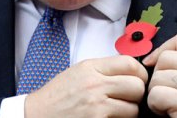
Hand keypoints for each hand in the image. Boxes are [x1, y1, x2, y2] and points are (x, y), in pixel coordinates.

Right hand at [24, 55, 147, 117]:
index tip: (138, 79)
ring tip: (117, 111)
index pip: (130, 63)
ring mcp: (96, 106)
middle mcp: (95, 84)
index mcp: (91, 68)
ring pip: (133, 108)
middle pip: (137, 86)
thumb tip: (131, 70)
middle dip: (137, 94)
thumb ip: (103, 69)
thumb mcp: (78, 72)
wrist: (36, 115)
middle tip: (129, 99)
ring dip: (129, 112)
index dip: (140, 73)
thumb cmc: (56, 97)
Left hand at [143, 33, 176, 117]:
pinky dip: (156, 106)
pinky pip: (155, 94)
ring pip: (157, 76)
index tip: (153, 63)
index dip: (162, 50)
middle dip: (159, 77)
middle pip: (166, 57)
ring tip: (172, 105)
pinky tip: (169, 112)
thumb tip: (151, 58)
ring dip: (157, 93)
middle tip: (171, 94)